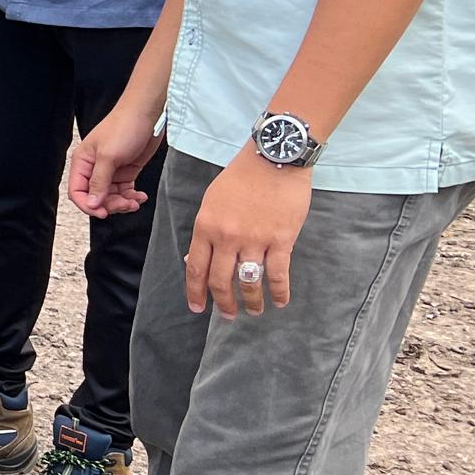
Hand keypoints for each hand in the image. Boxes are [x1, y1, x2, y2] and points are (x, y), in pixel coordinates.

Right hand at [69, 100, 162, 219]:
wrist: (147, 114)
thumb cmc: (124, 127)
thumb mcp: (108, 156)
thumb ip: (99, 182)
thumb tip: (91, 203)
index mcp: (82, 162)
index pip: (77, 191)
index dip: (88, 205)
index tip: (102, 213)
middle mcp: (94, 168)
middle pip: (95, 197)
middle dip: (110, 204)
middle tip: (124, 204)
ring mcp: (110, 170)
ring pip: (111, 196)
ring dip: (123, 202)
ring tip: (135, 201)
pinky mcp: (125, 171)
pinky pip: (124, 191)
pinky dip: (132, 196)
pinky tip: (140, 196)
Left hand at [184, 148, 310, 315]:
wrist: (273, 159)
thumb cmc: (240, 178)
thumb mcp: (212, 202)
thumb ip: (205, 232)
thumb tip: (193, 260)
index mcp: (206, 227)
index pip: (195, 268)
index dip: (195, 292)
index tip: (197, 308)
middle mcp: (227, 237)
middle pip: (220, 280)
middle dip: (223, 303)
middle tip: (227, 315)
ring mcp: (254, 240)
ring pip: (249, 282)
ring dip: (251, 302)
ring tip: (254, 311)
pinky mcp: (281, 240)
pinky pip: (278, 274)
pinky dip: (279, 292)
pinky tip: (280, 301)